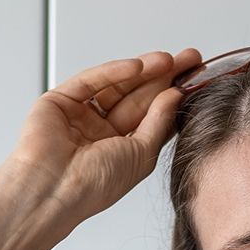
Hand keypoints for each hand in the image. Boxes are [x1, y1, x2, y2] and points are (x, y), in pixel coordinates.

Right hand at [10, 48, 203, 223]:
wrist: (54, 189)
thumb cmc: (95, 185)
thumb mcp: (141, 154)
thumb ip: (159, 122)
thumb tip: (176, 94)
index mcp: (120, 150)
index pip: (151, 116)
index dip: (172, 97)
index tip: (195, 79)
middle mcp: (100, 132)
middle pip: (137, 97)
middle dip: (163, 78)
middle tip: (189, 60)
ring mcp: (80, 115)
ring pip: (116, 86)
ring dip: (143, 71)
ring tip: (169, 60)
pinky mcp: (59, 101)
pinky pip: (91, 81)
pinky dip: (114, 71)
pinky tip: (138, 65)